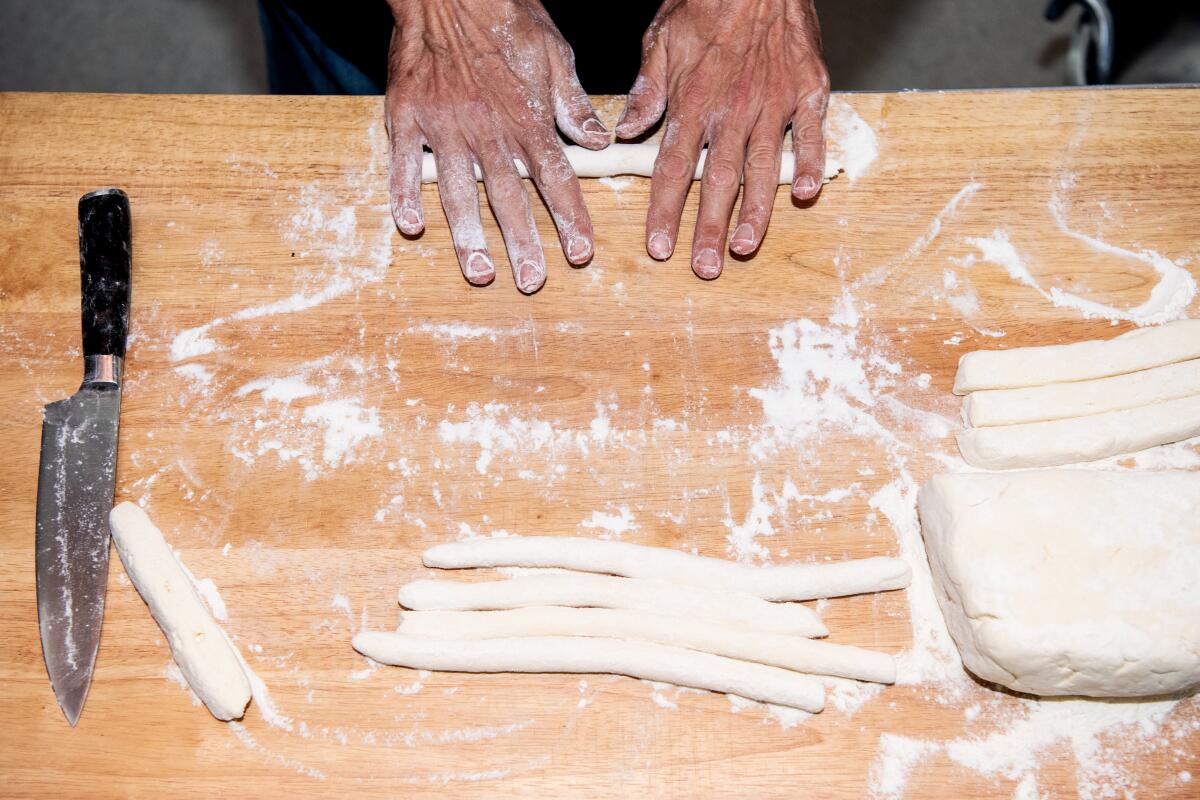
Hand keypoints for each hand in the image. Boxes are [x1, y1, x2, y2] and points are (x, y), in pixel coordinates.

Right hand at [385, 0, 608, 292]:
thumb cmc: (505, 17)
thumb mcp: (554, 54)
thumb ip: (573, 104)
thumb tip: (600, 142)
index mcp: (528, 117)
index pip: (556, 178)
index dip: (570, 219)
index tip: (580, 254)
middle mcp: (489, 129)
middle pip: (510, 197)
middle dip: (523, 243)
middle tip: (532, 281)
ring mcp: (445, 125)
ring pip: (460, 191)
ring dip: (469, 236)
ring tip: (480, 272)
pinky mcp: (407, 116)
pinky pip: (406, 162)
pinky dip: (406, 195)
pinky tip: (410, 227)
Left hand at [616, 0, 828, 278]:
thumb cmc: (707, 1)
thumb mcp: (662, 39)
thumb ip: (647, 90)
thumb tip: (625, 131)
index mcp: (694, 102)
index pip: (673, 169)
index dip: (665, 212)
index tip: (659, 247)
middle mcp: (733, 110)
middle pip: (718, 182)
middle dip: (708, 229)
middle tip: (704, 268)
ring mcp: (774, 103)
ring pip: (761, 169)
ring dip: (754, 213)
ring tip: (744, 247)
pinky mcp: (808, 91)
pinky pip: (810, 135)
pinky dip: (808, 164)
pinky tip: (805, 194)